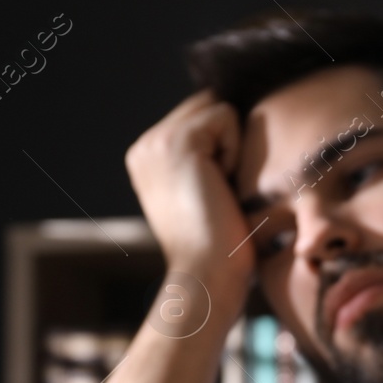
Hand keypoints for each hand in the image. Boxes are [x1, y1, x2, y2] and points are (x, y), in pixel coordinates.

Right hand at [124, 90, 253, 303]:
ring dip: (232, 148)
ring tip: (220, 190)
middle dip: (227, 142)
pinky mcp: (179, 141)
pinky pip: (226, 116)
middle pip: (208, 105)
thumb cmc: (218, 250)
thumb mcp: (206, 196)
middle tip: (221, 192)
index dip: (223, 145)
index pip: (198, 117)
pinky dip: (235, 150)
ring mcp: (157, 141)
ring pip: (217, 108)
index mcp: (148, 158)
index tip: (218, 191)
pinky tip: (222, 185)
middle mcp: (146, 145)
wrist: (205, 277)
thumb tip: (236, 124)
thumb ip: (207, 159)